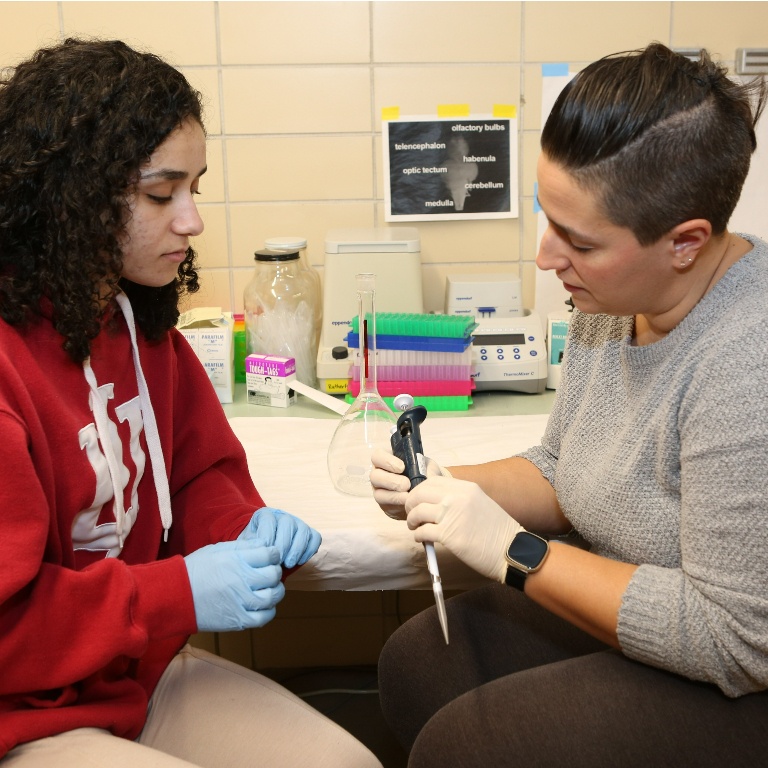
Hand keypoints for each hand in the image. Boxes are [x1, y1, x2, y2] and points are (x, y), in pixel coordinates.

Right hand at [184, 540, 284, 631]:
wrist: (174, 596)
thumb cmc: (196, 570)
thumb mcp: (218, 550)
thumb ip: (243, 547)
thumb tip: (265, 545)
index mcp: (235, 560)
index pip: (269, 554)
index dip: (273, 553)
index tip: (270, 556)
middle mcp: (240, 580)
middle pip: (273, 574)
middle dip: (274, 571)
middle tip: (268, 571)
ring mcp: (240, 602)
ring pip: (273, 595)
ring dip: (275, 590)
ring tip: (268, 588)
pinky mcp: (238, 620)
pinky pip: (265, 617)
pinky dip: (269, 610)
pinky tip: (263, 604)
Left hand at [237, 507, 320, 568]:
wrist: (261, 551)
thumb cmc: (253, 549)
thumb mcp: (246, 546)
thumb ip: (250, 548)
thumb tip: (257, 554)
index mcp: (264, 515)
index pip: (268, 520)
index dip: (267, 537)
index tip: (264, 554)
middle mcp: (282, 516)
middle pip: (287, 523)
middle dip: (283, 545)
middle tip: (278, 562)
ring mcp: (297, 523)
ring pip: (303, 530)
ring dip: (296, 549)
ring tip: (288, 564)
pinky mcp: (309, 533)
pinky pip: (315, 538)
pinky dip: (309, 550)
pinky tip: (299, 561)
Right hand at [370, 447, 449, 519]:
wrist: (428, 492)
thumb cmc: (424, 474)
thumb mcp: (427, 466)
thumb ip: (425, 467)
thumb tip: (423, 474)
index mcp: (386, 459)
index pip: (377, 456)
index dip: (386, 461)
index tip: (402, 467)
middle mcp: (379, 474)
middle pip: (374, 476)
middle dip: (391, 481)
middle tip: (407, 484)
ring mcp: (380, 490)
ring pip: (378, 493)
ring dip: (394, 495)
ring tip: (408, 495)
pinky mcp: (385, 505)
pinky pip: (386, 506)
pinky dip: (397, 505)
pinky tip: (407, 503)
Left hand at [405, 476, 524, 582]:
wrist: (513, 551)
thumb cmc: (496, 531)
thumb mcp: (479, 503)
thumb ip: (458, 498)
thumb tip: (433, 500)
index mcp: (466, 488)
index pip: (431, 481)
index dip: (419, 491)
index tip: (418, 501)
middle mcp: (458, 498)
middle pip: (420, 493)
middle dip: (411, 504)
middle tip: (412, 514)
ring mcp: (453, 516)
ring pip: (417, 512)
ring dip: (412, 520)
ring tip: (415, 527)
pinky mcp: (450, 536)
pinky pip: (422, 531)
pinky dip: (418, 535)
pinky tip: (422, 539)